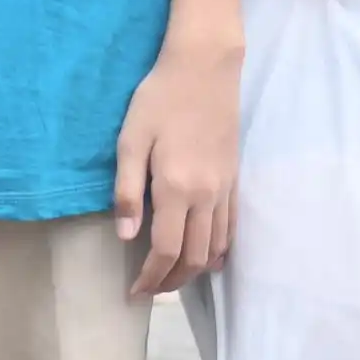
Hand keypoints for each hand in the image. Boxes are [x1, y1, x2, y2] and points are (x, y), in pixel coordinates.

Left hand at [115, 32, 241, 297]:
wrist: (204, 67)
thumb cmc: (160, 99)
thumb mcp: (131, 140)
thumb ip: (127, 191)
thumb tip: (125, 235)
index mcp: (176, 188)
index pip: (165, 250)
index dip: (149, 278)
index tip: (134, 292)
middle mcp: (205, 195)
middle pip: (193, 257)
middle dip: (171, 282)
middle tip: (150, 290)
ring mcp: (224, 188)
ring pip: (215, 247)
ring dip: (195, 271)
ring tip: (173, 277)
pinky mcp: (234, 178)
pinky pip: (231, 226)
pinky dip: (219, 249)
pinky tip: (206, 255)